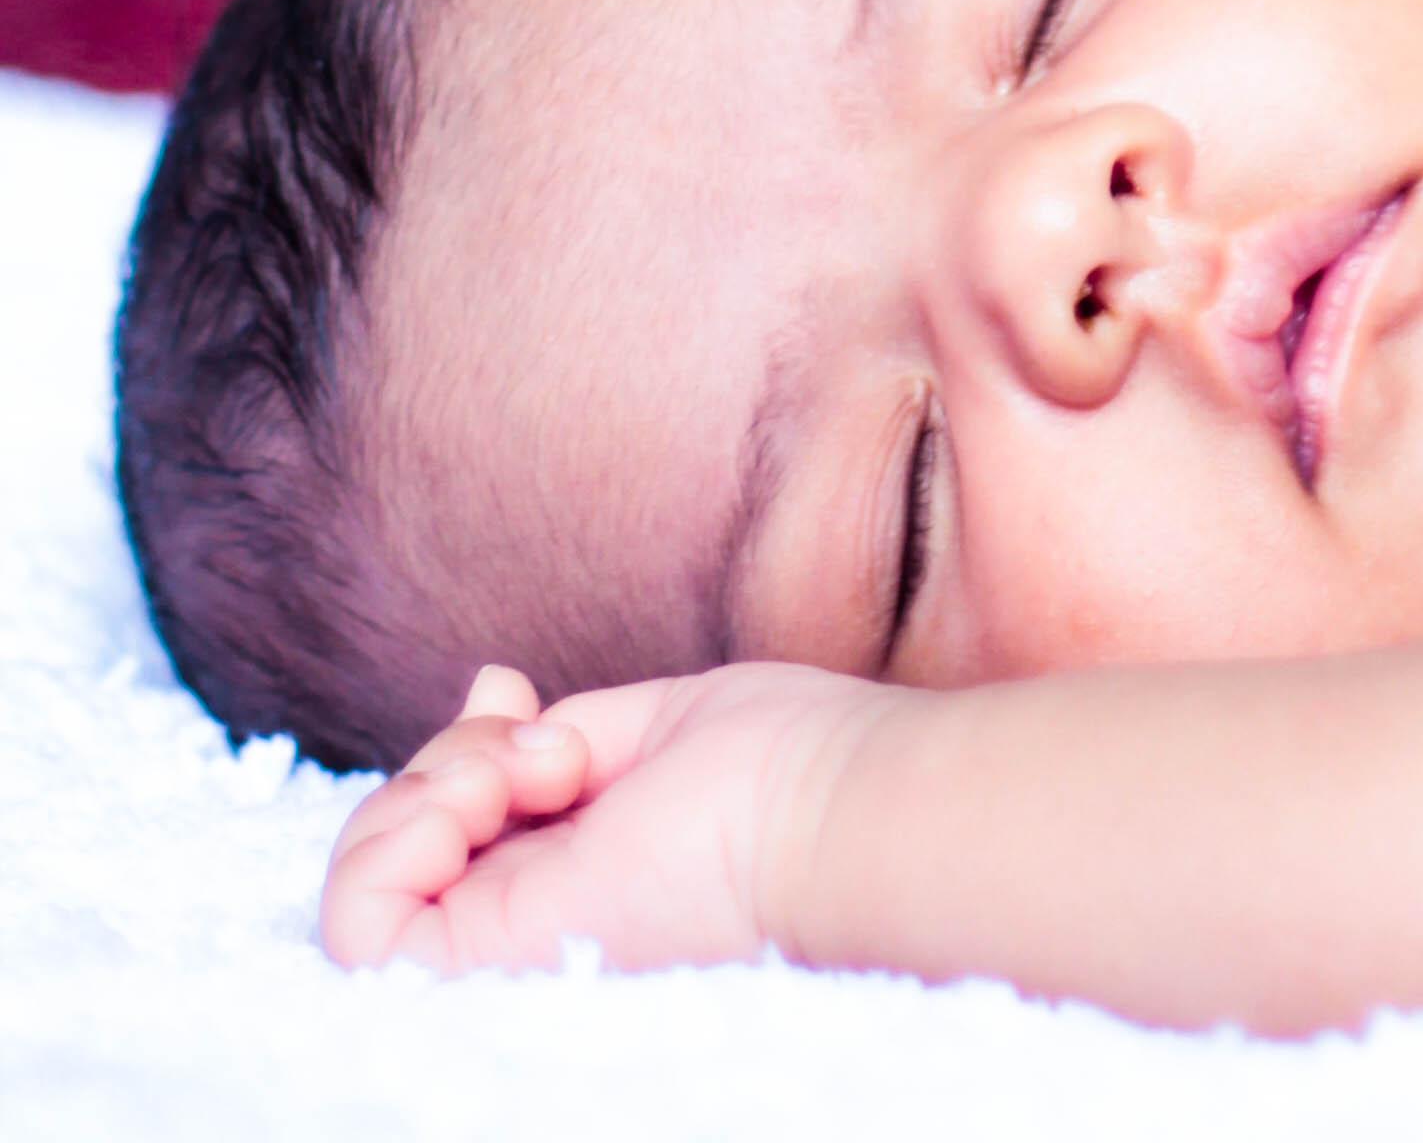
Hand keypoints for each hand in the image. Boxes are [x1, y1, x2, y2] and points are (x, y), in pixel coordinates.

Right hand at [319, 656, 881, 979]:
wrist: (835, 818)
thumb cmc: (785, 768)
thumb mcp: (652, 725)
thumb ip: (557, 732)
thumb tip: (486, 689)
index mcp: (572, 871)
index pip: (449, 829)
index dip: (454, 753)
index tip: (514, 694)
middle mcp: (527, 921)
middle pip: (397, 853)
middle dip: (437, 766)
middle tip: (539, 743)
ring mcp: (503, 951)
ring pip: (359, 896)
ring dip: (411, 799)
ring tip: (519, 772)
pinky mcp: (486, 967)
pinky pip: (354, 935)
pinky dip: (383, 847)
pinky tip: (478, 801)